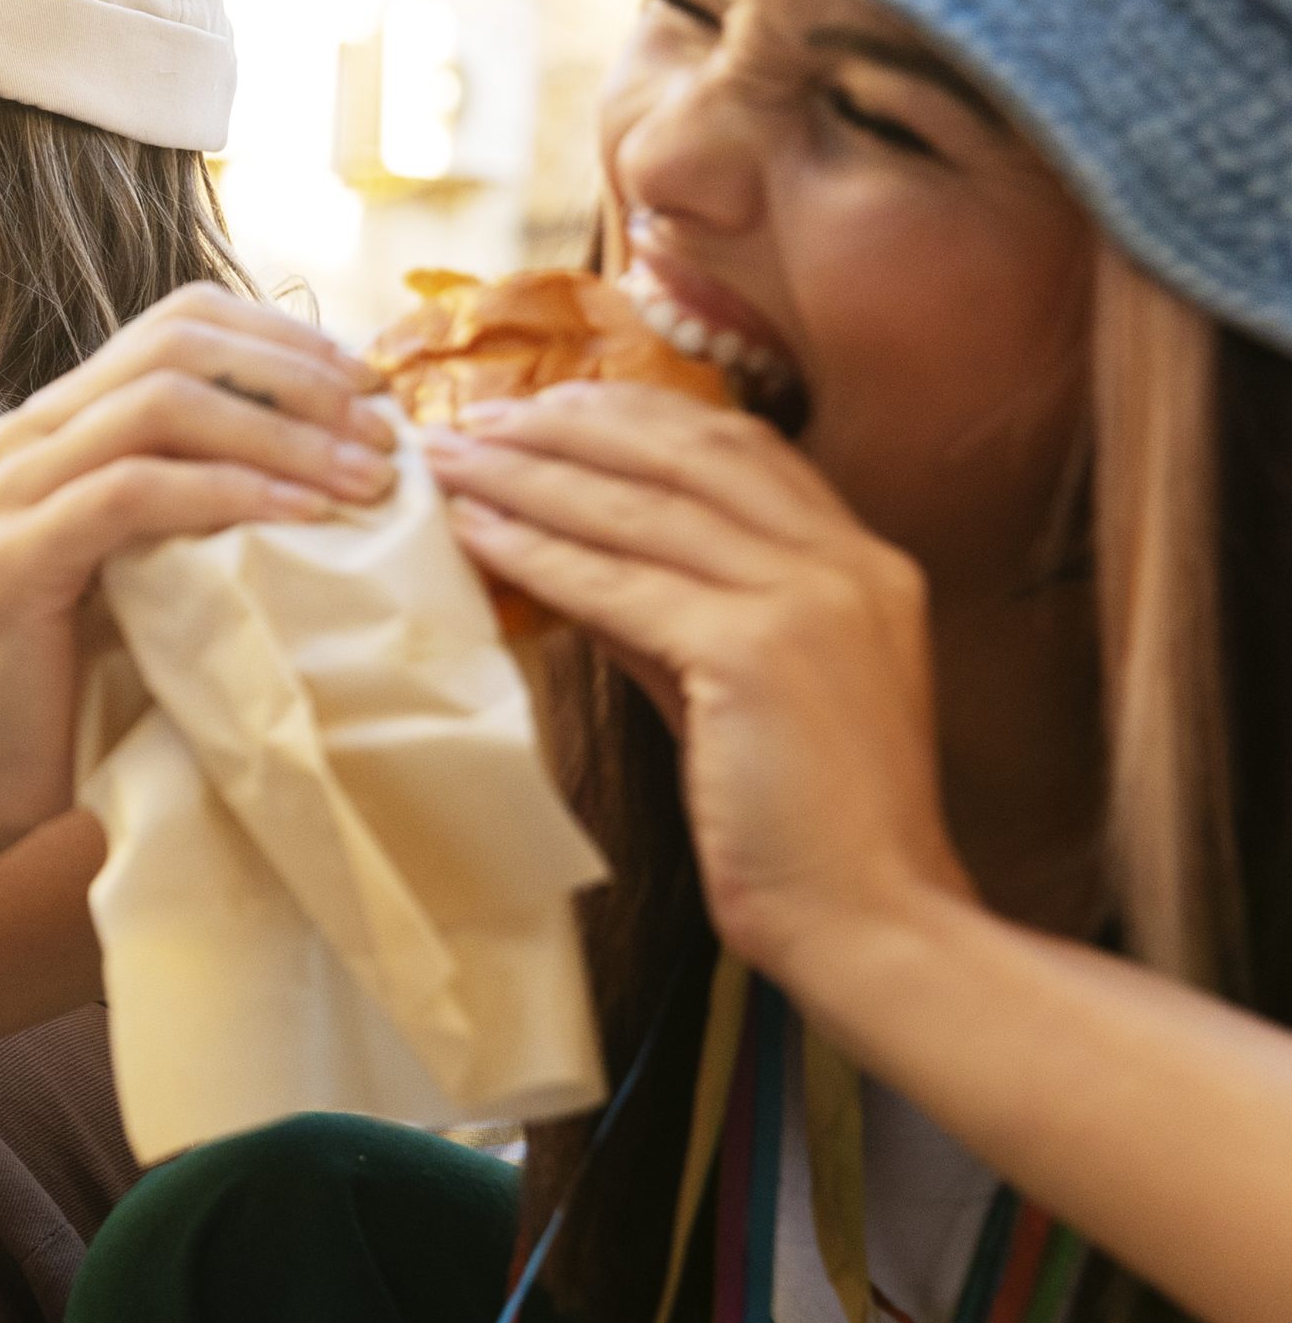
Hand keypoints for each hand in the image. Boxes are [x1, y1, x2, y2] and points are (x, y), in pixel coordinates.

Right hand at [0, 284, 391, 843]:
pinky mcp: (14, 556)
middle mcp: (31, 432)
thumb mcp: (174, 552)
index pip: (183, 320)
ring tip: (361, 480)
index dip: (288, 338)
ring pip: (159, 406)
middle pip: (177, 346)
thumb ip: (221, 483)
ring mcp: (14, 489)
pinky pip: (131, 492)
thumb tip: (355, 437)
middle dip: (297, 381)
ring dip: (280, 434)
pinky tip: (296, 517)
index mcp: (71, 416)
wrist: (0, 769)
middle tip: (383, 437)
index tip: (374, 390)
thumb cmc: (105, 666)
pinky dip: (225, 492)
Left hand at [423, 383, 969, 978]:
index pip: (737, 448)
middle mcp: (846, 563)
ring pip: (643, 507)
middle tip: (474, 415)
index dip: (634, 415)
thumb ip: (674, 613)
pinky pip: (621, 584)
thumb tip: (574, 556)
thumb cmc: (801, 821)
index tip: (546, 404)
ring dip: (533, 474)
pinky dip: (539, 552)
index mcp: (861, 563)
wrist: (872, 917)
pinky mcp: (757, 653)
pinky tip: (477, 533)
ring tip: (451, 458)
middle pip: (686, 452)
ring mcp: (810, 600)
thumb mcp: (738, 687)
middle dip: (570, 424)